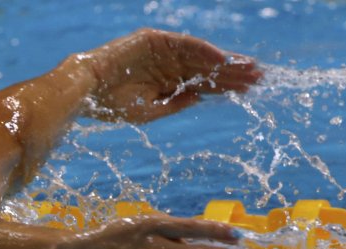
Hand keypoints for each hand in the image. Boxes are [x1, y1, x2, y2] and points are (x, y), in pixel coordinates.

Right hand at [79, 28, 261, 122]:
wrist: (86, 89)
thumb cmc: (111, 105)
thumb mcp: (148, 111)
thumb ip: (175, 103)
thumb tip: (201, 97)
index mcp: (167, 82)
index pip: (204, 82)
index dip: (226, 85)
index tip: (250, 90)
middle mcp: (168, 64)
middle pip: (208, 68)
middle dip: (233, 73)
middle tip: (260, 77)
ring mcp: (162, 51)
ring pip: (201, 56)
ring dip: (224, 61)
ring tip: (249, 68)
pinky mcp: (154, 40)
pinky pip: (185, 44)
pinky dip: (204, 50)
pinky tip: (222, 58)